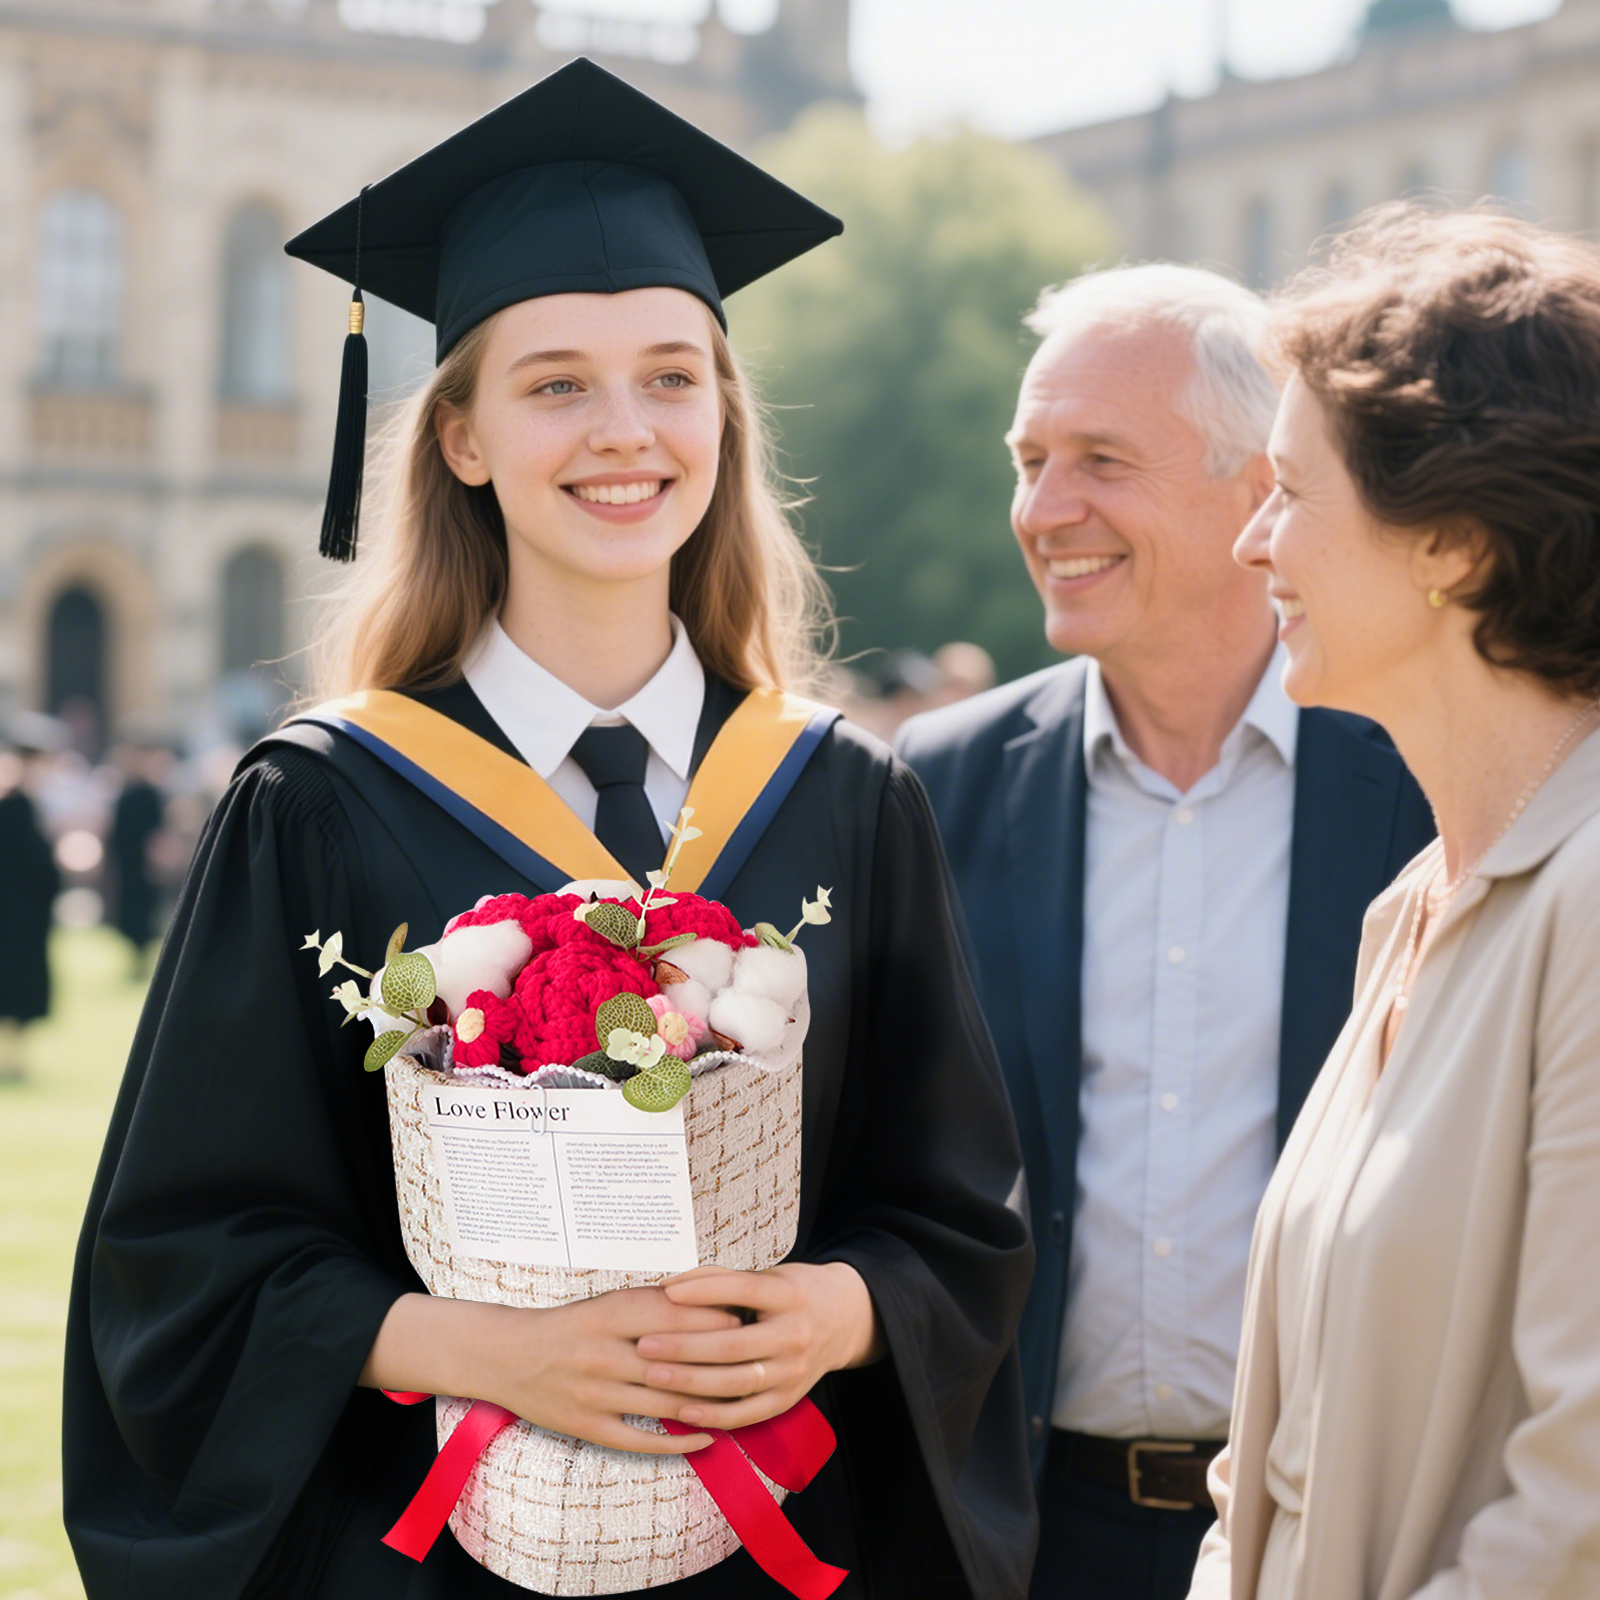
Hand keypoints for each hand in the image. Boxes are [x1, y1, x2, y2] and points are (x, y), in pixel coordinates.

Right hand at [477, 1287, 745, 1454]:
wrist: (508, 1355)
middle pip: (675, 1362)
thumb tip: (716, 1305)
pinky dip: (679, 1441)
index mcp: (609, 1315)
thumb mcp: (608, 1302)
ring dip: (708, 1403)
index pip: (674, 1317)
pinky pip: (642, 1440)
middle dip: (720, 1362)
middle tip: (757, 1361)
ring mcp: (595, 1394)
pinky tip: (707, 1437)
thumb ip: (655, 1305)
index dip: (714, 1320)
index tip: (747, 1322)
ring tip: (743, 1400)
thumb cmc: (571, 1325)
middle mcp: (603, 1353)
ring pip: (665, 1403)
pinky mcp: (588, 1427)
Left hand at [635, 1262, 881, 1431]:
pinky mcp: (788, 1399)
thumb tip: (669, 1286)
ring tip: (653, 1376)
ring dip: (691, 1382)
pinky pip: (747, 1413)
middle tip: (644, 1345)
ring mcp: (793, 1371)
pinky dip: (713, 1415)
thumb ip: (722, 1280)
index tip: (665, 1292)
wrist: (843, 1320)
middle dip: (684, 1346)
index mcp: (789, 1296)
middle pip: (734, 1344)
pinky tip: (682, 1410)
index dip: (703, 1291)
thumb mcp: (769, 1276)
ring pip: (737, 1382)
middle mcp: (795, 1334)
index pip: (743, 1289)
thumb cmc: (792, 1293)